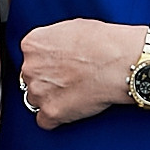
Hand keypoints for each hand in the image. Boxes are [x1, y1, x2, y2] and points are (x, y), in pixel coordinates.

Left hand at [16, 19, 141, 127]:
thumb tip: (53, 49)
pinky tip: (72, 108)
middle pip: (31, 79)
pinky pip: (44, 121)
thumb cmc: (103, 43)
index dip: (47, 62)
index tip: (60, 65)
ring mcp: (39, 92)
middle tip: (70, 79)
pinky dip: (57, 117)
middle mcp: (29, 68)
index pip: (30, 57)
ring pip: (36, 100)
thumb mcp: (70, 28)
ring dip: (50, 98)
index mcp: (32, 45)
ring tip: (74, 93)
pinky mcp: (51, 112)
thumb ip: (52, 41)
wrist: (120, 63)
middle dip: (47, 80)